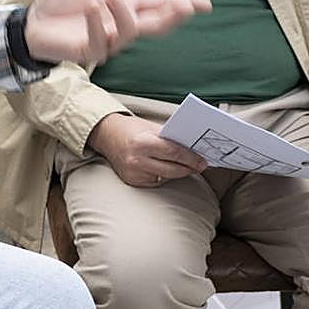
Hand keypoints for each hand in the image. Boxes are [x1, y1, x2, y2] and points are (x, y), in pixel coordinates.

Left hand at [24, 0, 210, 64]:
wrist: (32, 22)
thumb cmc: (59, 1)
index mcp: (123, 5)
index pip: (158, 3)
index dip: (181, 3)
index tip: (204, 2)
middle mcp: (120, 24)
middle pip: (157, 24)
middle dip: (174, 16)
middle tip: (186, 6)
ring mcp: (107, 39)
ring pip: (132, 31)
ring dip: (122, 12)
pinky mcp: (89, 51)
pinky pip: (101, 40)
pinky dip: (98, 22)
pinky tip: (91, 7)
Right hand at [87, 113, 207, 186]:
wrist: (105, 135)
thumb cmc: (130, 128)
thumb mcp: (150, 127)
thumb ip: (169, 137)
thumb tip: (192, 146)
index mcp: (142, 143)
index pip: (173, 153)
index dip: (191, 158)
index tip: (203, 161)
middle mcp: (136, 160)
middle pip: (172, 169)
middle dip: (189, 168)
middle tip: (200, 165)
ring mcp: (134, 173)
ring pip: (166, 177)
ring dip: (178, 172)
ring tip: (187, 166)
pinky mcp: (132, 182)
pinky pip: (156, 181)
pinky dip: (164, 175)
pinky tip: (166, 168)